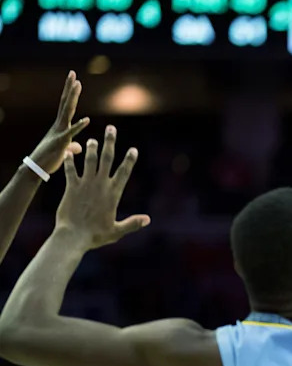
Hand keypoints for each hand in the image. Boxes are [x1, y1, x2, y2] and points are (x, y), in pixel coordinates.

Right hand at [28, 71, 89, 175]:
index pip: (66, 105)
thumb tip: (78, 147)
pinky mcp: (61, 143)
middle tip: (73, 73)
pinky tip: (87, 120)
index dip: (71, 93)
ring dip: (73, 98)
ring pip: (67, 112)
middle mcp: (59, 126)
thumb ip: (73, 147)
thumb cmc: (50, 159)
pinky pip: (71, 133)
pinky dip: (79, 126)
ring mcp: (60, 132)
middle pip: (66, 103)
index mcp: (61, 126)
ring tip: (78, 85)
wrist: (37, 168)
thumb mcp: (65, 151)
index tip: (75, 79)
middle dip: (70, 89)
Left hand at [55, 126, 148, 249]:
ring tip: (93, 140)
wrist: (73, 237)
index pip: (124, 172)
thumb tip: (148, 220)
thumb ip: (132, 223)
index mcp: (113, 194)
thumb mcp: (117, 231)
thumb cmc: (96, 235)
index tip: (133, 149)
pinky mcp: (71, 187)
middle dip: (110, 142)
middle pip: (107, 159)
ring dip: (91, 148)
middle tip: (111, 129)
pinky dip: (70, 161)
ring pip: (89, 161)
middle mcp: (100, 185)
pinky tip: (69, 152)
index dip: (129, 160)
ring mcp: (85, 184)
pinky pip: (70, 170)